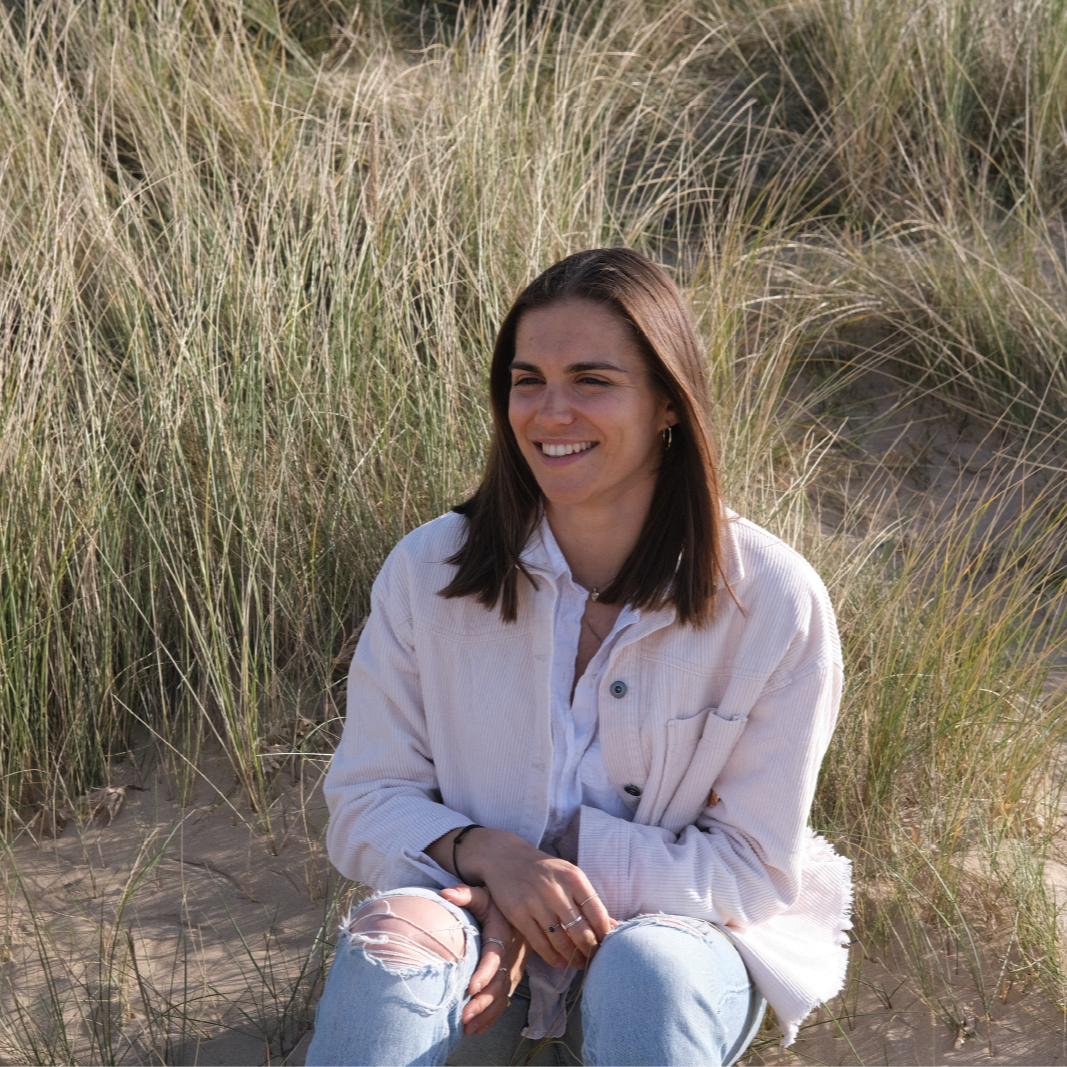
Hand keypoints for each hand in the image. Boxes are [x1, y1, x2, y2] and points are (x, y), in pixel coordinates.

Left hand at [440, 884, 527, 1035]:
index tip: (470, 988)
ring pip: (502, 995)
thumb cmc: (496, 900)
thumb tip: (445, 893)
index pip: (494, 957)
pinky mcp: (514, 975)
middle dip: (482, 1003)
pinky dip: (493, 1015)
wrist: (521, 905)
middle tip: (464, 1018)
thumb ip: (465, 894)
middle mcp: (511, 955)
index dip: (484, 973)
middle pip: (498, 983)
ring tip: (468, 1029)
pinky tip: (479, 1029)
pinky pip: (505, 998)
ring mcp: (514, 967)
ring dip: (487, 1014)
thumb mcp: (483, 894)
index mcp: (503, 935)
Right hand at [456, 829, 612, 970]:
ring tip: (579, 964)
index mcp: (573, 877)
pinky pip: (540, 943)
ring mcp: (535, 902)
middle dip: (590, 951)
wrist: (505, 857)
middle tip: (594, 961)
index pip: (597, 913)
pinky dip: (553, 957)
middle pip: (581, 931)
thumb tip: (615, 926)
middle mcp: (555, 889)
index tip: (607, 946)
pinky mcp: (518, 914)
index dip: (605, 935)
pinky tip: (561, 962)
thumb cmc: (543, 869)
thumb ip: (589, 901)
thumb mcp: (568, 876)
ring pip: (560, 941)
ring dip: (573, 957)